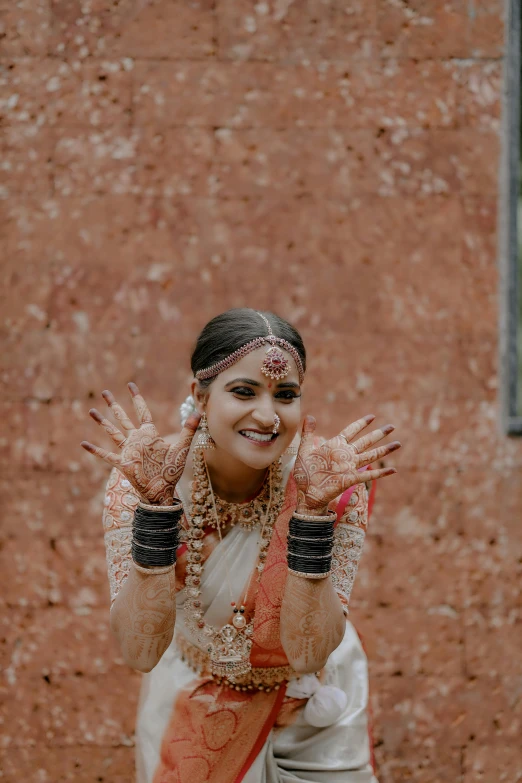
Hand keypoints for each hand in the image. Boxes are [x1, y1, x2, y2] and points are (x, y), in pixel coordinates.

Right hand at [81, 382, 199, 504]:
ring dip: (102, 422)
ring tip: (91, 411)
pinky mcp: (123, 463)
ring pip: (112, 432)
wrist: (162, 491)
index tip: (130, 385)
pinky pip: (106, 455)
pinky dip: (95, 450)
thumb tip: (199, 412)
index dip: (137, 399)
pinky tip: (84, 443)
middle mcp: (137, 440)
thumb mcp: (181, 448)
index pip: (142, 412)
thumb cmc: (172, 471)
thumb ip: (188, 430)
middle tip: (105, 392)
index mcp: (149, 434)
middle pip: (123, 418)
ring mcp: (128, 451)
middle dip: (114, 405)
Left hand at [294, 414, 400, 513]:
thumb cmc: (304, 474)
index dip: (361, 424)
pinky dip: (381, 473)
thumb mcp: (304, 451)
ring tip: (398, 443)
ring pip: (371, 456)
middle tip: (392, 426)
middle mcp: (346, 455)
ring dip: (384, 450)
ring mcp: (350, 467)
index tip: (372, 416)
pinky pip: (368, 476)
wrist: (306, 494)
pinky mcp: (350, 479)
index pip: (351, 431)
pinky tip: (393, 470)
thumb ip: (308, 434)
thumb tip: (309, 416)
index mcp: (335, 446)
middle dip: (379, 434)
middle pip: (366, 441)